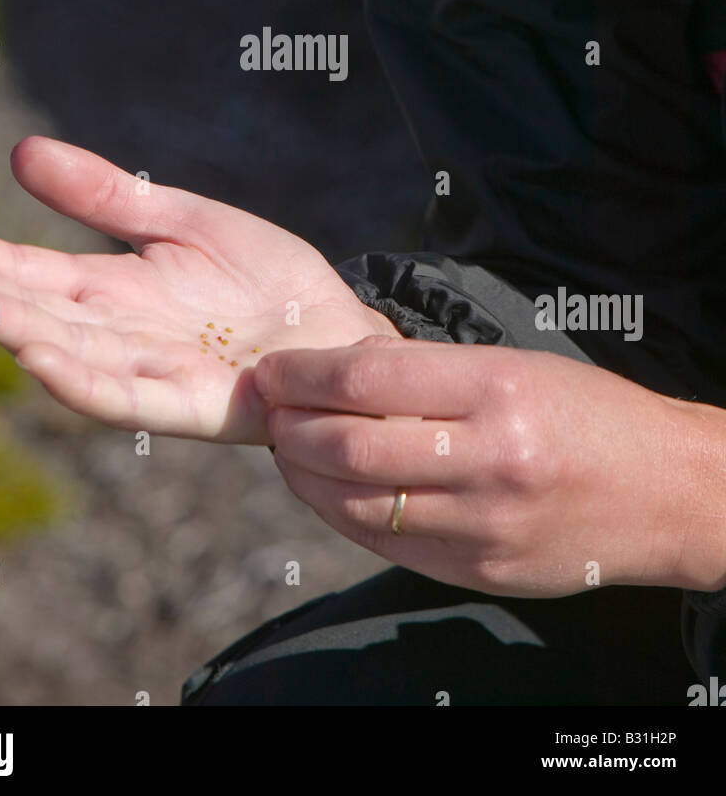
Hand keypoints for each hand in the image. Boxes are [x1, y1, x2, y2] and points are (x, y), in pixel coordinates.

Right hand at [0, 136, 398, 444]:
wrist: (339, 334)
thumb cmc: (264, 282)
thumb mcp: (181, 220)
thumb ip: (106, 196)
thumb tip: (21, 150)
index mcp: (110, 288)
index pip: (24, 268)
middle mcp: (116, 333)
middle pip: (31, 307)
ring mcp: (149, 371)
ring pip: (66, 351)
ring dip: (11, 328)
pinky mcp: (191, 404)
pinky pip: (126, 395)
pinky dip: (81, 378)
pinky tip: (38, 354)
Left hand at [256, 334, 725, 594]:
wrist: (667, 492)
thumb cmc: (588, 413)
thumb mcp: (515, 365)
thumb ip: (429, 372)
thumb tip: (340, 370)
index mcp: (498, 389)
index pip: (368, 377)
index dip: (304, 374)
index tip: (274, 369)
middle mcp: (489, 459)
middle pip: (349, 446)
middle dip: (289, 426)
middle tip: (268, 409)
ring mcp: (485, 525)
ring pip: (358, 503)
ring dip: (304, 475)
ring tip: (288, 448)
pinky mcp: (481, 572)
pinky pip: (389, 545)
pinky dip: (344, 515)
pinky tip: (328, 491)